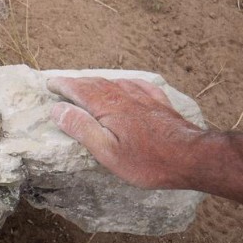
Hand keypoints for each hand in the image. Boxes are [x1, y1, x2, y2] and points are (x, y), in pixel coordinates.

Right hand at [47, 77, 204, 189]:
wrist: (193, 157)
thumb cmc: (147, 160)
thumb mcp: (107, 151)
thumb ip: (81, 128)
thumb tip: (57, 109)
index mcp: (107, 106)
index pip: (78, 89)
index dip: (62, 86)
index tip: (49, 85)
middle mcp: (124, 95)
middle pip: (95, 83)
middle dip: (76, 82)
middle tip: (62, 84)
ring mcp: (144, 97)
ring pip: (115, 82)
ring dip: (97, 82)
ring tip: (88, 85)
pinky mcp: (160, 103)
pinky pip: (138, 85)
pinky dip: (124, 83)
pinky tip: (126, 84)